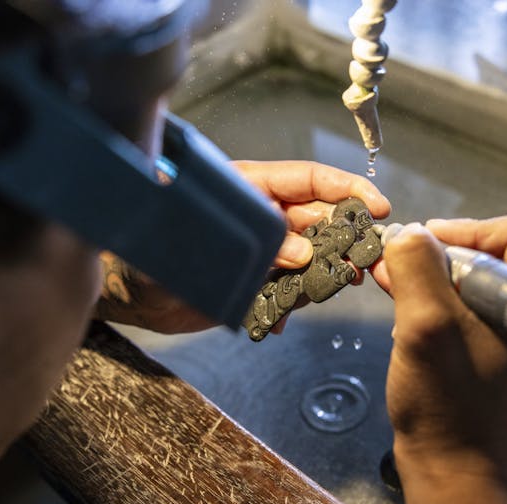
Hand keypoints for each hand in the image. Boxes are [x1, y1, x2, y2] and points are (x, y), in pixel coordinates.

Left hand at [95, 161, 389, 333]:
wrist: (130, 297)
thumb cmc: (147, 255)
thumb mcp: (197, 244)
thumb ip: (252, 244)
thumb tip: (300, 254)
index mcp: (249, 189)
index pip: (308, 179)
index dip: (346, 189)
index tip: (376, 206)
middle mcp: (262, 216)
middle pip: (319, 218)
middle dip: (345, 237)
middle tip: (364, 262)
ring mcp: (262, 250)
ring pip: (311, 255)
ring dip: (324, 275)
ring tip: (328, 290)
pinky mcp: (257, 281)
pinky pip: (291, 288)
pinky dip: (294, 304)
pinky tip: (280, 320)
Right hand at [370, 210, 506, 503]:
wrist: (452, 471)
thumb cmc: (447, 404)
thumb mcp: (427, 326)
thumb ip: (417, 268)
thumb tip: (407, 234)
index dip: (473, 228)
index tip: (428, 248)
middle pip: (495, 251)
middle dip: (442, 255)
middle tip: (401, 270)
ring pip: (475, 279)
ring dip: (431, 278)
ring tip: (392, 286)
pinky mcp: (495, 349)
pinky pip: (466, 306)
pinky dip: (434, 301)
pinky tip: (402, 308)